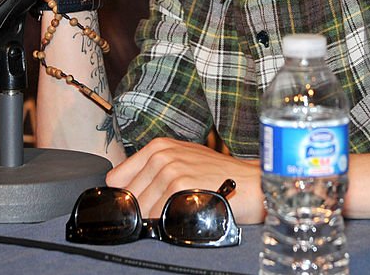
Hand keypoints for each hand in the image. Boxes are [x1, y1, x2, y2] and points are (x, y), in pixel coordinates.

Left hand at [105, 138, 264, 223]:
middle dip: (142, 209)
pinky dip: (163, 223)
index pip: (118, 179)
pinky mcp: (178, 186)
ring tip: (176, 212)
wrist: (252, 184)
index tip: (139, 204)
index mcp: (158, 147)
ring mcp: (168, 169)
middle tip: (165, 211)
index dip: (128, 196)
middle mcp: (161, 155)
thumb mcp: (184, 161)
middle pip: (128, 196)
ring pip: (140, 208)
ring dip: (154, 217)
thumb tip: (129, 193)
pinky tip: (181, 218)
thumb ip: (155, 171)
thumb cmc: (220, 175)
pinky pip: (155, 216)